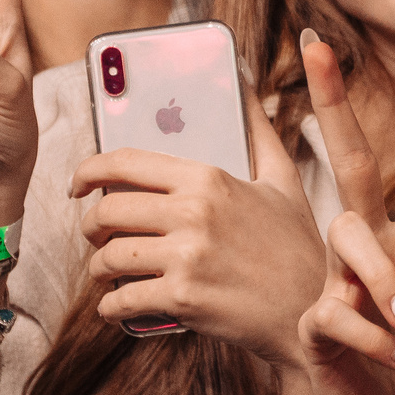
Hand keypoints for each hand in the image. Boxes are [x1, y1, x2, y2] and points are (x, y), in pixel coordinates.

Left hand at [71, 103, 322, 364]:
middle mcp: (194, 213)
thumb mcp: (284, 181)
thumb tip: (245, 83)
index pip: (126, 162)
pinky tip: (118, 307)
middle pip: (108, 211)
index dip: (89, 171)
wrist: (316, 312)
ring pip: (108, 257)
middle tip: (97, 236)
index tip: (78, 184)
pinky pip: (121, 300)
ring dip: (100, 269)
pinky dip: (111, 307)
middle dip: (91, 226)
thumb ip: (259, 132)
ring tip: (110, 274)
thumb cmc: (297, 248)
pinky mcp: (183, 300)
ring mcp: (187, 258)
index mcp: (209, 178)